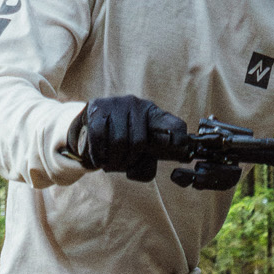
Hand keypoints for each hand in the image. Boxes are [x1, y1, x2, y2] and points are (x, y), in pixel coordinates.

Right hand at [72, 96, 190, 181]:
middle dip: (129, 160)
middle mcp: (137, 104)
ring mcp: (117, 104)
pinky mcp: (97, 109)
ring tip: (110, 163)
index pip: (174, 125)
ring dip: (113, 161)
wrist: (90, 124)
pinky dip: (99, 155)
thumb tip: (143, 169)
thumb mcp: (137, 152)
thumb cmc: (120, 142)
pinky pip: (100, 138)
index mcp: (153, 115)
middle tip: (122, 164)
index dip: (179, 140)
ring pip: (119, 141)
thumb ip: (145, 164)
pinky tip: (100, 159)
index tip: (184, 155)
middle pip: (138, 142)